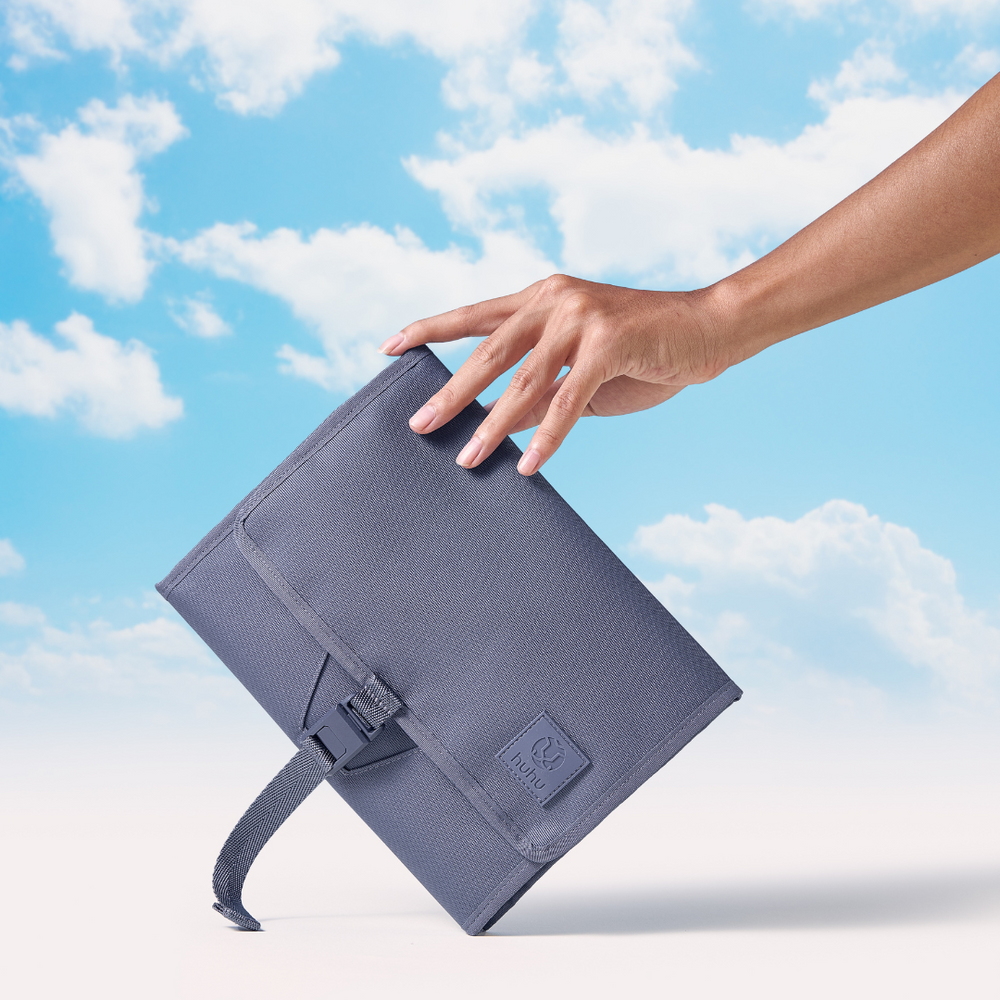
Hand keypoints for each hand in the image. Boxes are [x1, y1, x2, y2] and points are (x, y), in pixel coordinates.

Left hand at [378, 275, 733, 474]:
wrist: (709, 329)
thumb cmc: (643, 349)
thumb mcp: (581, 368)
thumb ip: (542, 386)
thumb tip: (501, 421)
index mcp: (542, 298)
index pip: (474, 314)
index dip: (429, 329)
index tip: (388, 346)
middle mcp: (554, 298)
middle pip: (486, 350)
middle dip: (450, 392)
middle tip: (418, 425)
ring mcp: (580, 317)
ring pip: (522, 379)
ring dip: (491, 423)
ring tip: (466, 457)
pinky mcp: (608, 343)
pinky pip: (567, 399)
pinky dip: (547, 436)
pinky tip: (528, 464)